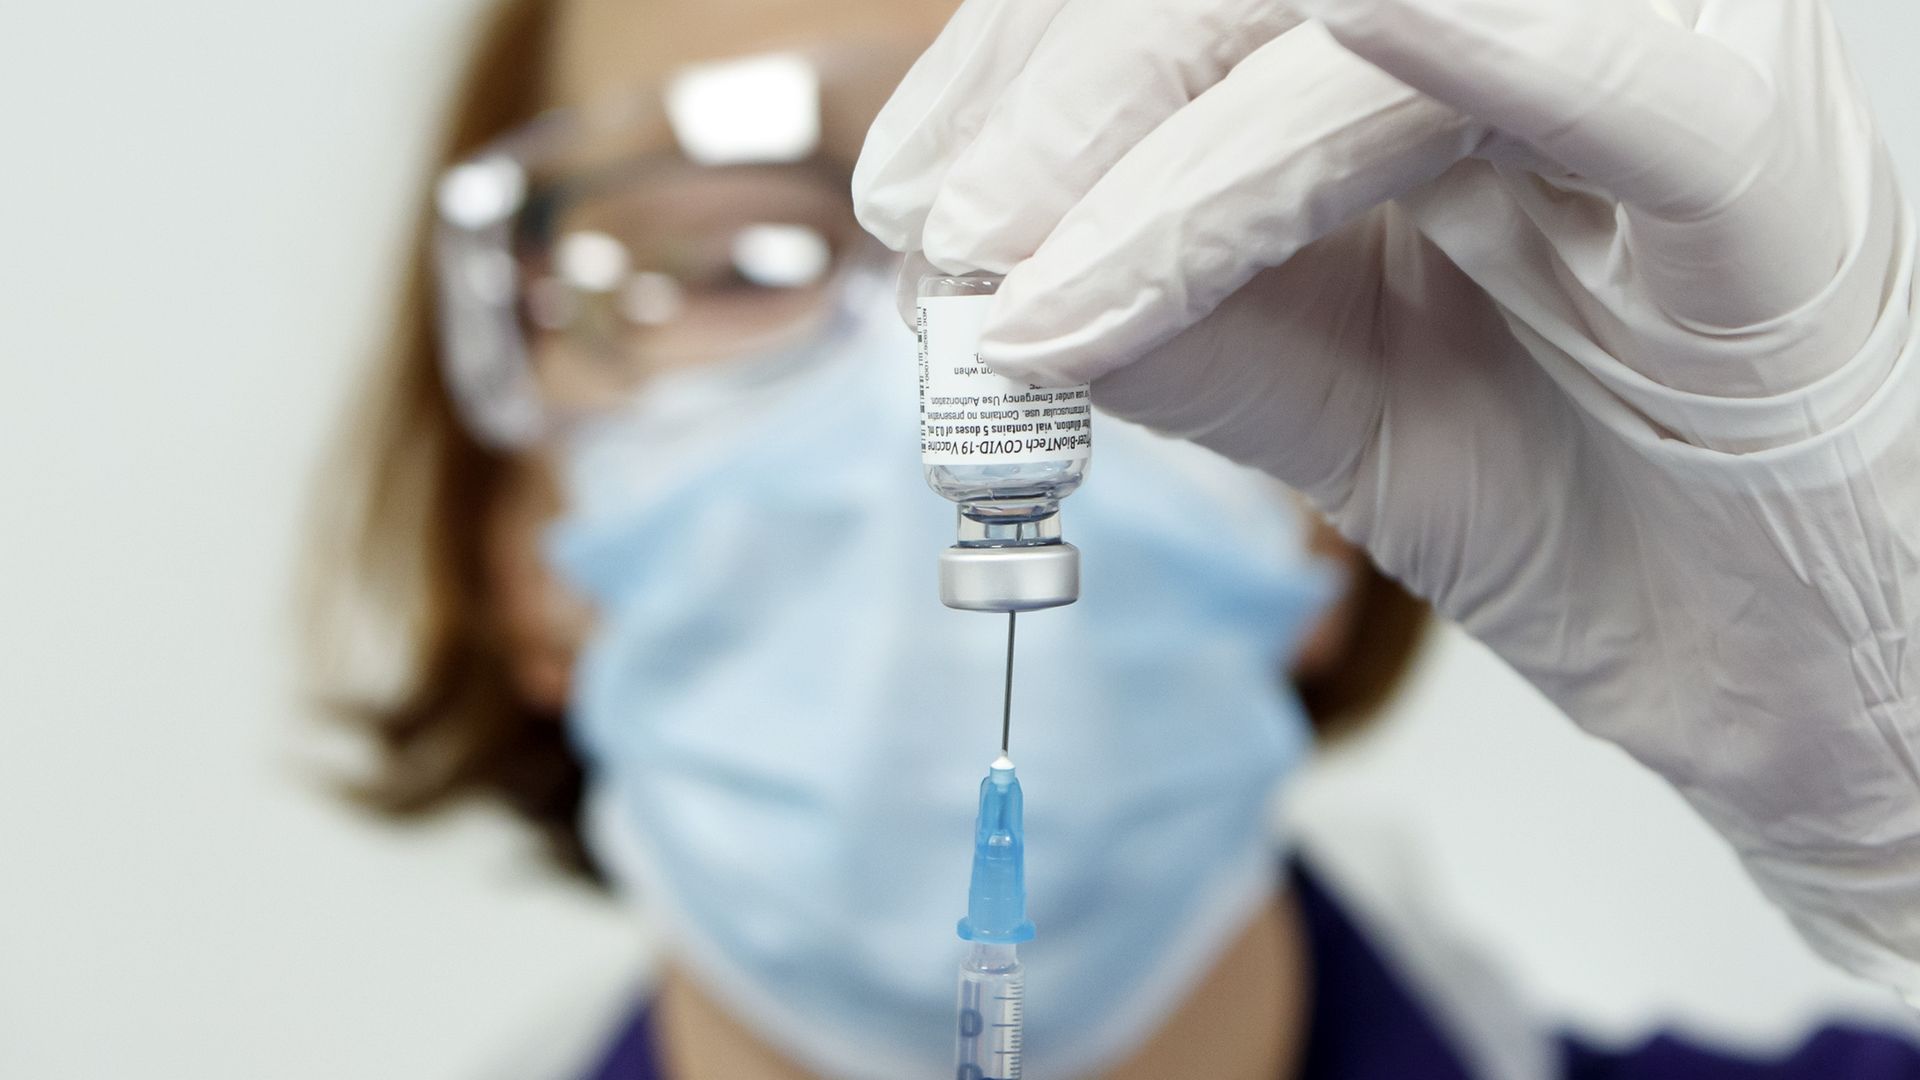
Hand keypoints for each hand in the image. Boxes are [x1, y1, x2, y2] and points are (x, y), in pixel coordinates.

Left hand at [855, 0, 1919, 995]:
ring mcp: (1660, 53)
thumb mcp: (1335, 399)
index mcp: (1455, 48)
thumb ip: (1183, 317)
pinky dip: (1438, 51)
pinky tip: (1301, 66)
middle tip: (949, 233)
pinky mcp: (1744, 152)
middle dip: (1068, 86)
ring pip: (1345, 15)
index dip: (1030, 61)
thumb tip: (987, 280)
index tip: (917, 195)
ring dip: (1160, 134)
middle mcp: (1549, 18)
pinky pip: (1588, 64)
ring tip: (1029, 278)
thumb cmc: (1589, 501)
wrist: (1785, 660)